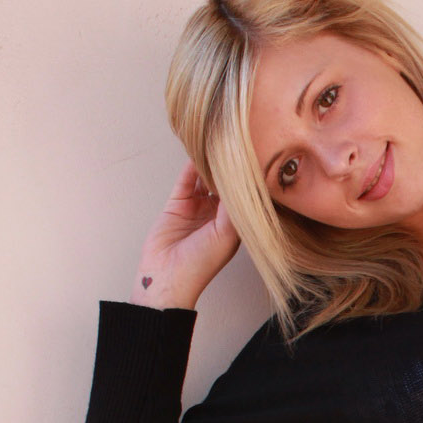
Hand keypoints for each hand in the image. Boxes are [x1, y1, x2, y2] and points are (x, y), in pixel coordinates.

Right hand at [131, 160, 241, 307]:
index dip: (247, 181)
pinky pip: (185, 181)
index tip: (254, 160)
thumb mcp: (226, 235)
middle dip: (229, 170)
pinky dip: (191, 168)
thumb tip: (242, 181)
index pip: (243, 197)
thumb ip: (233, 208)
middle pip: (224, 186)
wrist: (167, 276)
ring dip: (209, 166)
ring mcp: (196, 209)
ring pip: (205, 181)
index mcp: (233, 226)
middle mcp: (216, 216)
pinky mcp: (177, 205)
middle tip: (237, 147)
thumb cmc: (201, 264)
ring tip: (217, 146)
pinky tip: (197, 153)